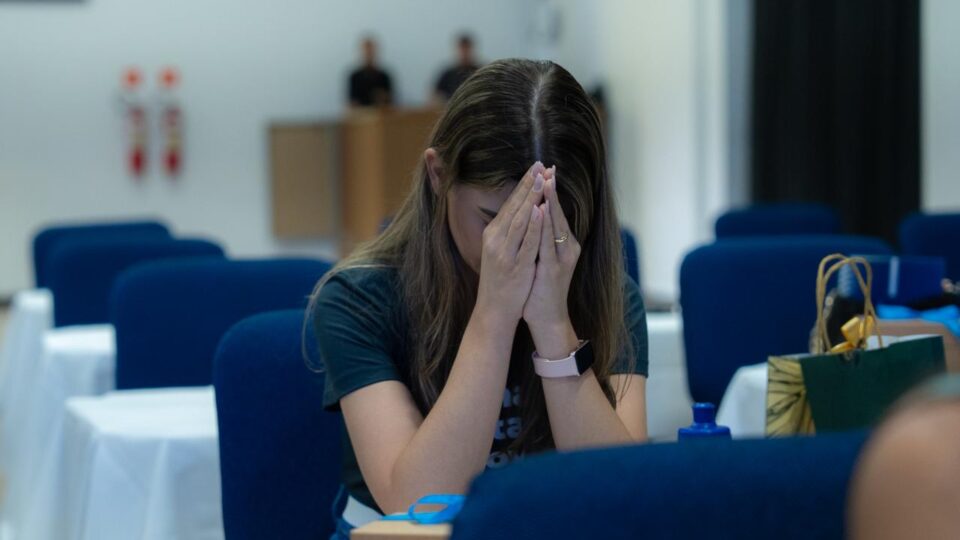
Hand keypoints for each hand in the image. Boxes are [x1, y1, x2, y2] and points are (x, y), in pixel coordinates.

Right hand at [475, 162, 545, 323]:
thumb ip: (508, 231)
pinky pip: (527, 242)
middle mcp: (496, 239)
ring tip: (542, 179)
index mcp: (493, 234)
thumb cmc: (500, 280)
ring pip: (521, 220)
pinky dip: (534, 225)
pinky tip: (541, 210)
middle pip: (515, 206)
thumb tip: (520, 209)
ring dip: (532, 198)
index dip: (524, 184)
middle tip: (541, 164)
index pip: (510, 203)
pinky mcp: (516, 265)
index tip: (536, 166)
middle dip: (529, 184)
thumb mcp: (499, 251)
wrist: (493, 309)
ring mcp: (505, 252)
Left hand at [523, 167, 581, 355]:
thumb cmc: (541, 287)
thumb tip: (534, 216)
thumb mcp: (542, 258)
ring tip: (546, 180)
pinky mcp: (554, 268)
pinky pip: (548, 243)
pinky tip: (541, 211)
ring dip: (550, 202)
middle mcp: (567, 247)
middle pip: (558, 213)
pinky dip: (545, 226)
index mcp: (563, 243)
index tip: (545, 170)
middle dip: (551, 190)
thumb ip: (541, 238)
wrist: (546, 316)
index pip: (555, 211)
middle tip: (547, 167)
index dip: (550, 191)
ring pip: (555, 224)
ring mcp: (562, 258)